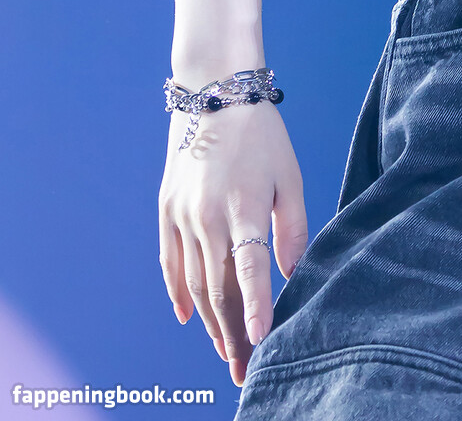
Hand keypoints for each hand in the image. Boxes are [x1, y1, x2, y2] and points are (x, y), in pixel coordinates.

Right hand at [158, 100, 307, 386]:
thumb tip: (294, 275)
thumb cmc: (262, 135)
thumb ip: (293, 228)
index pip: (249, 268)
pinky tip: (190, 318)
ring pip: (194, 283)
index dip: (255, 307)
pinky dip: (179, 293)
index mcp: (244, 206)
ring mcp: (182, 215)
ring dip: (210, 322)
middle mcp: (208, 215)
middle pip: (219, 288)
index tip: (260, 340)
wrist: (214, 92)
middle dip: (232, 334)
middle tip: (245, 370)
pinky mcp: (166, 209)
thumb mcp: (289, 175)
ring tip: (226, 352)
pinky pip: (170, 262)